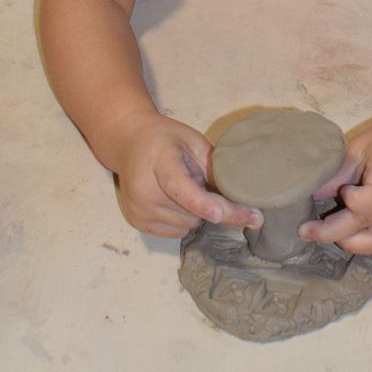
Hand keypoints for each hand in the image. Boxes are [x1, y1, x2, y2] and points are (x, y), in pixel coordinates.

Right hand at [113, 115, 262, 237]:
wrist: (130, 143)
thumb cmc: (167, 139)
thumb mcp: (194, 141)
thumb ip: (214, 167)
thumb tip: (240, 195)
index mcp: (159, 160)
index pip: (179, 186)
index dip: (200, 202)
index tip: (219, 214)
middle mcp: (143, 188)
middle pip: (189, 211)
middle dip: (212, 204)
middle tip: (206, 183)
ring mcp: (138, 208)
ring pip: (188, 225)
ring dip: (197, 212)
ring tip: (187, 187)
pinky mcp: (137, 223)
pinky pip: (176, 232)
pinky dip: (185, 220)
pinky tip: (176, 200)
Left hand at [299, 113, 371, 254]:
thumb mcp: (360, 145)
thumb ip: (338, 172)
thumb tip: (312, 196)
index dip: (354, 203)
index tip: (342, 191)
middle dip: (338, 234)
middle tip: (308, 230)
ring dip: (354, 244)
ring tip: (329, 232)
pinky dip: (366, 243)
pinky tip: (347, 232)